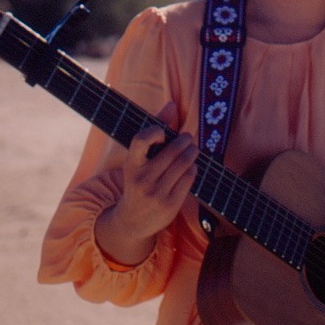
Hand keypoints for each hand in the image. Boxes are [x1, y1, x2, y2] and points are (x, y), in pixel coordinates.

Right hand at [95, 102, 197, 263]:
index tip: (161, 133)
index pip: (140, 140)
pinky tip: (190, 168)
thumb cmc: (139, 180)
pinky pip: (189, 178)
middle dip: (184, 141)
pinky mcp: (170, 204)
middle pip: (172, 151)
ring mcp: (156, 193)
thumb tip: (172, 104)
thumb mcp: (140, 159)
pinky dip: (193, 169)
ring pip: (184, 164)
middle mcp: (142, 179)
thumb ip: (155, 130)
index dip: (154, 132)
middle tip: (187, 139)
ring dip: (192, 154)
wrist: (132, 220)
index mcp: (131, 164)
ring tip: (191, 151)